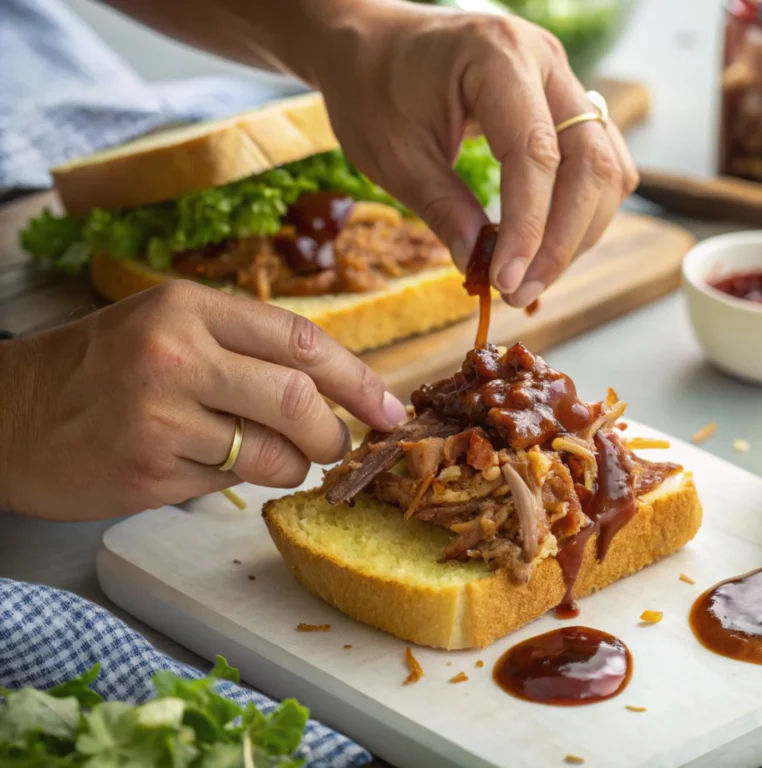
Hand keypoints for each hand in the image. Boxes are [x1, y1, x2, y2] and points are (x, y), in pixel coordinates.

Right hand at [0, 281, 406, 521]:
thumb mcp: (169, 327)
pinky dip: (239, 480)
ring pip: (274, 452)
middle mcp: (177, 355)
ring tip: (275, 457)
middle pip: (300, 400)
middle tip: (338, 445)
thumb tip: (338, 389)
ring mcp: (160, 417)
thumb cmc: (101, 368)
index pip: (302, 341)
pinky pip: (231, 483)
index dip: (358, 379)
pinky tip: (209, 465)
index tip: (389, 408)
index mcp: (189, 307)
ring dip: (292, 463)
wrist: (8, 415)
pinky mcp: (149, 472)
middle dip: (334, 433)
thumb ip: (247, 347)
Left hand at [294, 0, 638, 306]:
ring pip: (607, 166)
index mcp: (496, 57)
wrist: (372, 44)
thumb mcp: (393, 156)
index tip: (507, 282)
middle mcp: (544, 60)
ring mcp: (562, 78)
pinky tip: (546, 244)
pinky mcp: (565, 101)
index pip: (535, 154)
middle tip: (523, 292)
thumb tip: (479, 270)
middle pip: (589, 162)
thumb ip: (443, 210)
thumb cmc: (373, 88)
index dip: (529, 228)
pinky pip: (598, 161)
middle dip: (563, 240)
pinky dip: (582, 210)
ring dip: (579, 231)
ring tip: (533, 277)